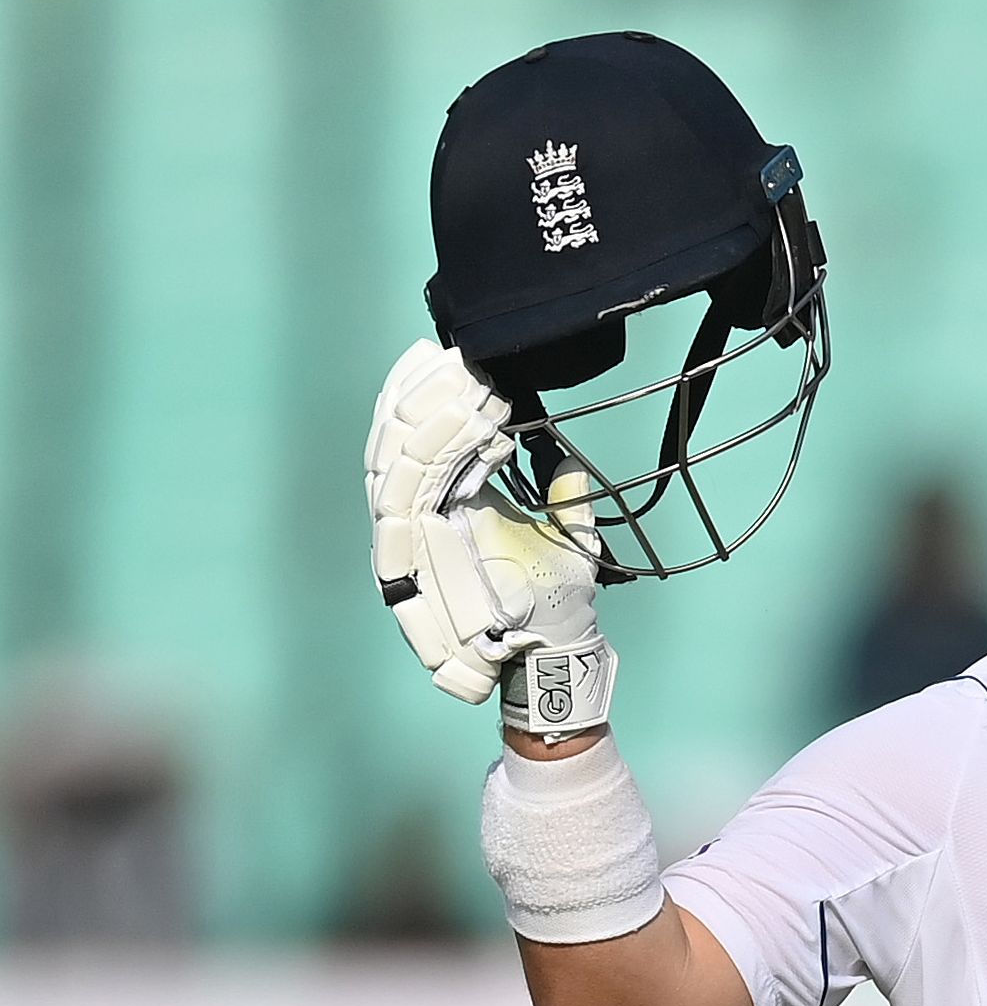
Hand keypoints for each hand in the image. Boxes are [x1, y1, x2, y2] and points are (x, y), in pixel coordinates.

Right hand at [365, 339, 615, 736]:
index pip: (424, 440)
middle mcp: (423, 517)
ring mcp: (415, 536)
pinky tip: (458, 427)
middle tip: (443, 353)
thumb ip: (567, 502)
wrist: (554, 652)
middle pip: (401, 441)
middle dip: (419, 394)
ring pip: (398, 462)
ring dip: (425, 416)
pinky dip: (432, 458)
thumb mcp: (569, 541)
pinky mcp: (414, 558)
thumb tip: (567, 466)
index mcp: (450, 507)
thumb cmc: (556, 601)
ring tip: (452, 378)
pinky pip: (409, 498)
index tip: (456, 357)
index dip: (432, 398)